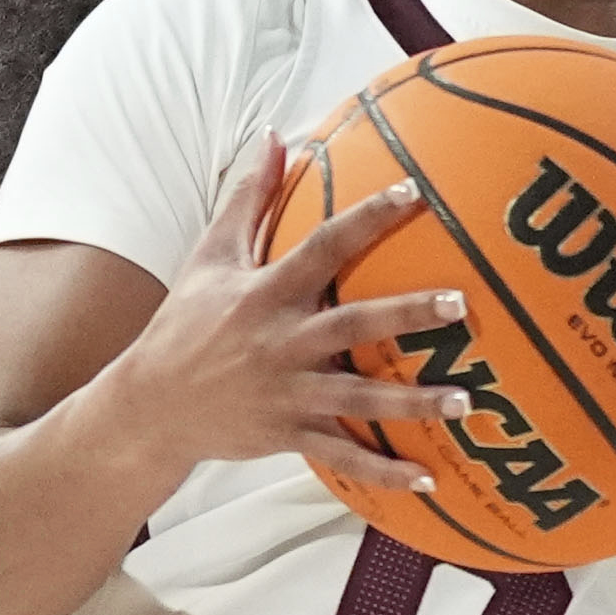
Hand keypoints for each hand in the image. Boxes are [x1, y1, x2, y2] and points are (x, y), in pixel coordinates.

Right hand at [101, 138, 475, 496]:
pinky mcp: (289, 436)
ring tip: (465, 402)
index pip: (323, 246)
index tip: (414, 192)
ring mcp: (288, 394)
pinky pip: (344, 456)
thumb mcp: (210, 257)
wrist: (150, 406)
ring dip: (413, 403)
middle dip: (408, 315)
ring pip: (359, 400)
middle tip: (463, 304)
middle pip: (354, 325)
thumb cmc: (186, 324)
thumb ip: (246, 197)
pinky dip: (385, 472)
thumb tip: (274, 135)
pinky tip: (430, 479)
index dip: (368, 218)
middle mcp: (281, 343)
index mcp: (265, 294)